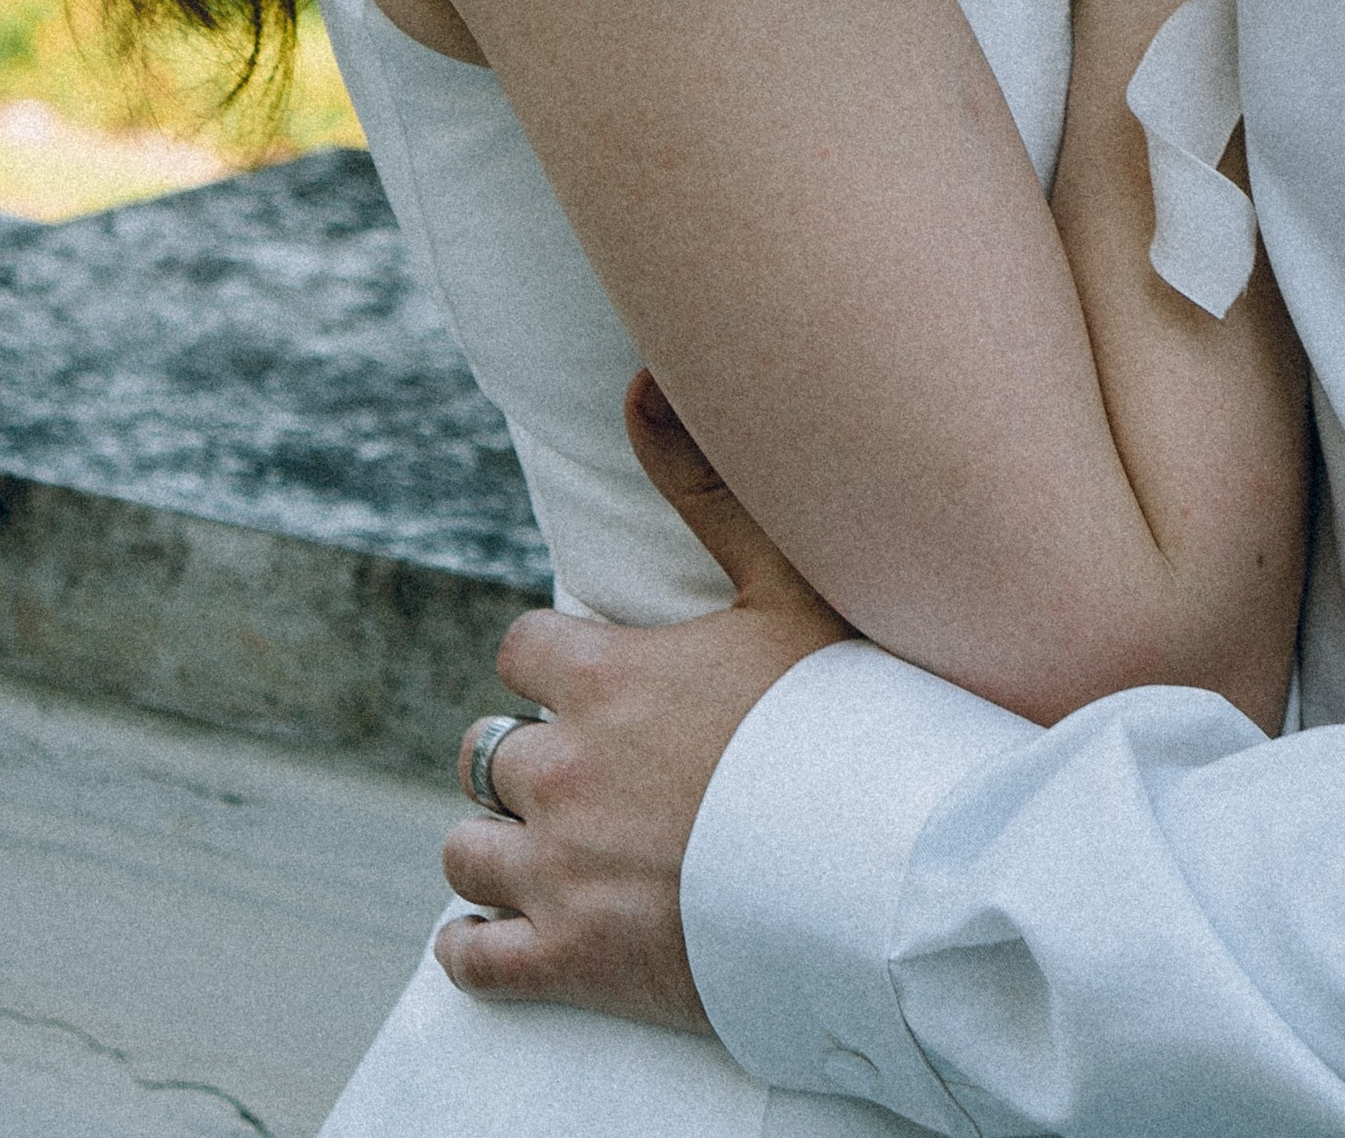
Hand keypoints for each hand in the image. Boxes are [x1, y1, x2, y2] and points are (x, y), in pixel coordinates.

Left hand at [435, 376, 849, 1029]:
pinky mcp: (570, 963)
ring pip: (465, 850)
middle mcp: (563, 770)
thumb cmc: (843, 723)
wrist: (879, 877)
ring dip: (491, 847)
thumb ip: (706, 487)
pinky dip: (472, 949)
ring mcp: (560, 871)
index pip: (519, 650)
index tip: (585, 681)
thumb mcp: (788, 589)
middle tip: (570, 774)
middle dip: (518, 758)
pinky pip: (474, 959)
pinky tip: (486, 941)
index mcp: (605, 677)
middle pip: (485, 752)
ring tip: (534, 852)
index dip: (549, 664)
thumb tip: (640, 382)